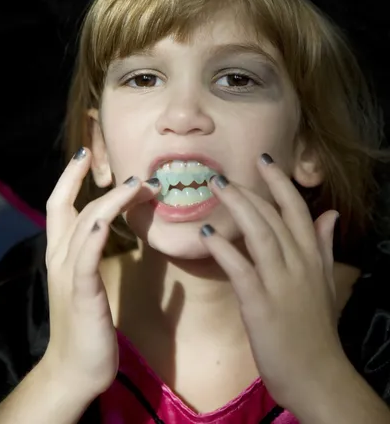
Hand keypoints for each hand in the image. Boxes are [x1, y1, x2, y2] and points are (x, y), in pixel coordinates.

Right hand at [42, 147, 160, 401]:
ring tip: (139, 184)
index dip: (70, 177)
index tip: (86, 154)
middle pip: (75, 205)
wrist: (75, 368)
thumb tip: (128, 231)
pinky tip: (106, 216)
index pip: (60, 204)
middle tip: (138, 172)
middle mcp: (60, 256)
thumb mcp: (91, 282)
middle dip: (106, 184)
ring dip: (113, 199)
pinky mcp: (82, 290)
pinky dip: (95, 231)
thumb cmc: (88, 324)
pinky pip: (86, 254)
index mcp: (62, 252)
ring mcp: (69, 272)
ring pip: (86, 222)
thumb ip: (97, 254)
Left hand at [200, 153, 343, 410]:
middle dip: (249, 190)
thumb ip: (323, 246)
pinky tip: (207, 233)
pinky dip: (224, 248)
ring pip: (260, 233)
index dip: (280, 182)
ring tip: (216, 188)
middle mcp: (298, 263)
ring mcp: (280, 282)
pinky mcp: (261, 303)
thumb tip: (329, 214)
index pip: (297, 209)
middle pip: (274, 216)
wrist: (317, 376)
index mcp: (311, 257)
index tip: (264, 161)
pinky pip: (241, 268)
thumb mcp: (325, 282)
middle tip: (222, 174)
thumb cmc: (316, 329)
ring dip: (237, 207)